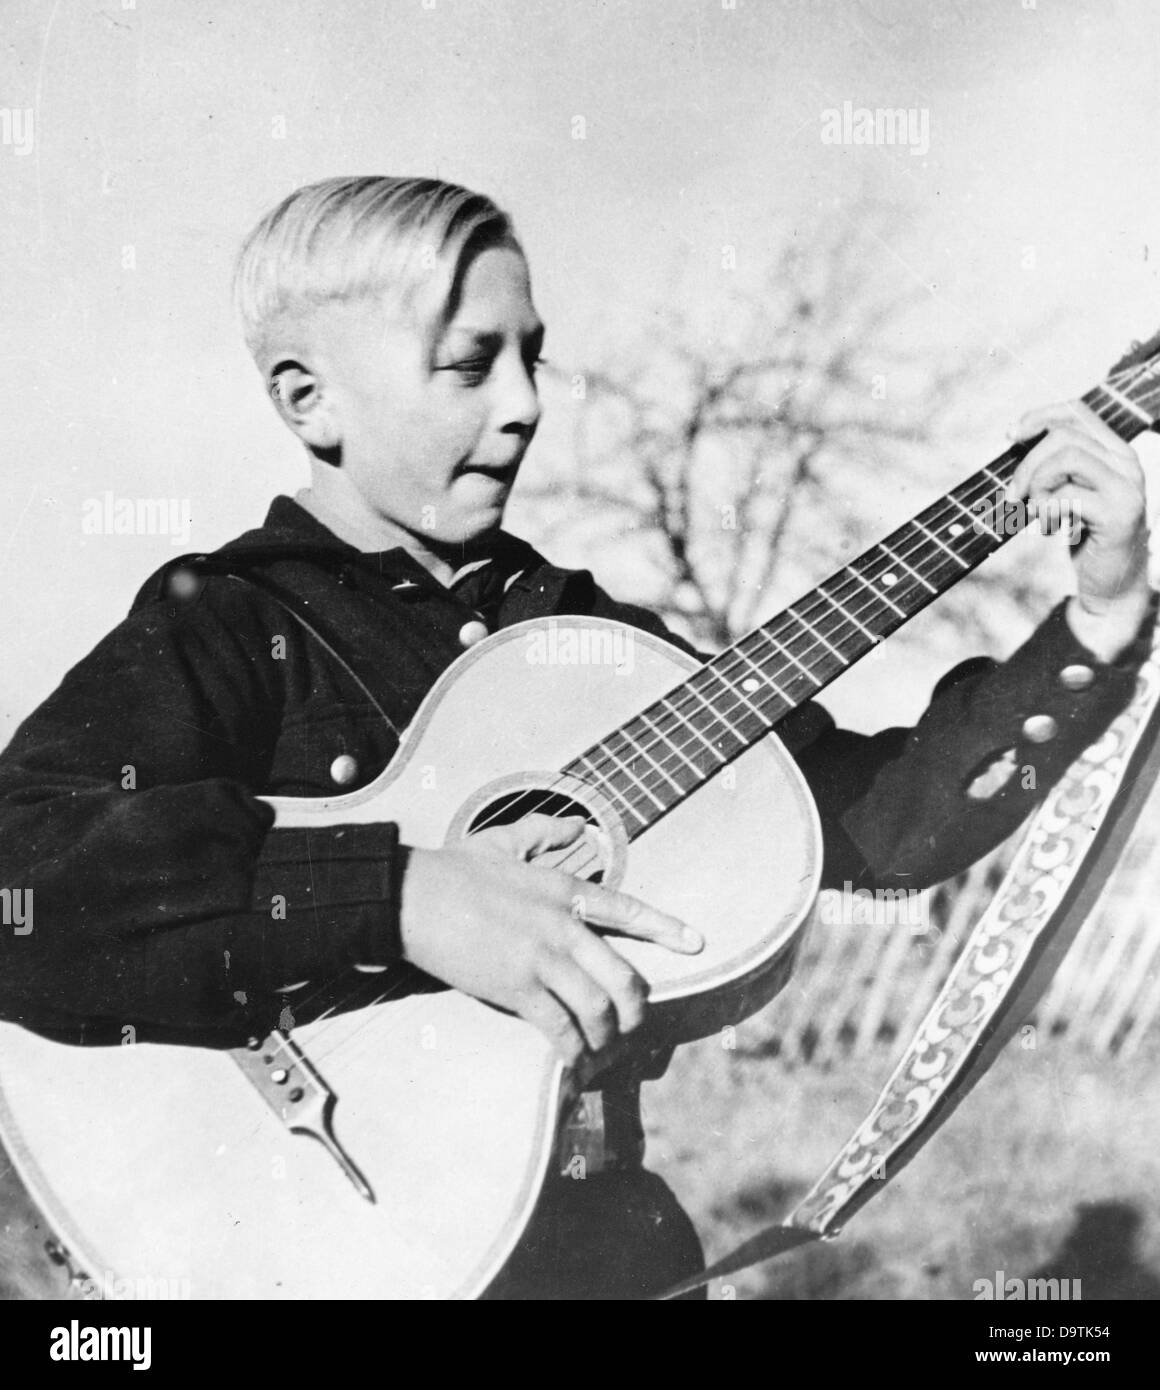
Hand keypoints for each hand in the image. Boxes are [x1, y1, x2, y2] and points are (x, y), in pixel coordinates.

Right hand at [398, 814, 701, 1068]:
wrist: (412, 896)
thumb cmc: (454, 870)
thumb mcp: (506, 842)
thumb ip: (545, 833)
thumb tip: (575, 823)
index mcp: (565, 889)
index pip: (630, 909)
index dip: (666, 929)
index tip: (696, 943)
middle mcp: (564, 926)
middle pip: (624, 977)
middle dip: (635, 1010)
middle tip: (632, 1027)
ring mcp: (542, 959)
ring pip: (598, 1009)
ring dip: (605, 1038)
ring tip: (600, 1051)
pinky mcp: (516, 988)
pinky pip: (560, 1028)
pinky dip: (573, 1051)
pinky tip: (573, 1061)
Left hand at [1009, 400, 1151, 661]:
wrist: (1112, 585)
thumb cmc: (1085, 536)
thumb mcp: (1068, 492)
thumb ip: (1052, 466)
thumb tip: (1013, 439)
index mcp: (1115, 451)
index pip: (1076, 411)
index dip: (1038, 417)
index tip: (1010, 438)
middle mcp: (1127, 462)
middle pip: (1064, 434)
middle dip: (1026, 464)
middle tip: (1013, 497)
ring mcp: (1127, 486)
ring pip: (1066, 458)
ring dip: (1036, 485)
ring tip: (1035, 513)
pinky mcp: (1119, 513)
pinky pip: (1068, 494)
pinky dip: (1046, 510)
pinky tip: (1048, 529)